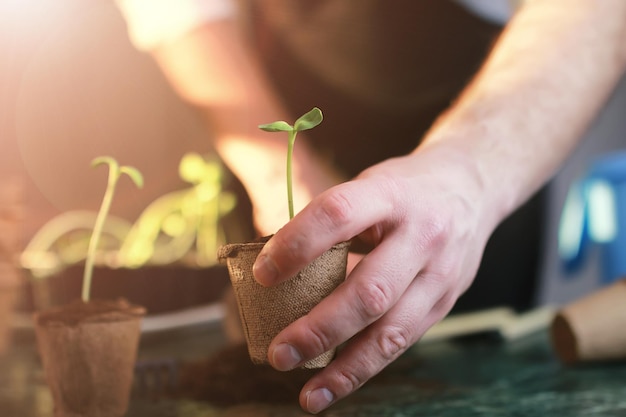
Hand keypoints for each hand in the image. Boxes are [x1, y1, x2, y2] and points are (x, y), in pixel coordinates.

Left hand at [252, 144, 501, 412]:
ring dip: (345, 367)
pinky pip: (403, 341)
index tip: (262, 273)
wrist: (472, 188)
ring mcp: (439, 274)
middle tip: (279, 352)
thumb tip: (275, 269)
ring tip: (308, 393)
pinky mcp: (445, 303)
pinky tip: (336, 382)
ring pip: (392, 331)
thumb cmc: (405, 190)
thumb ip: (330, 223)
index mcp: (391, 194)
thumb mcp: (370, 185)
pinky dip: (366, 366)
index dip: (298, 243)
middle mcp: (421, 235)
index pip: (339, 214)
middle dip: (320, 328)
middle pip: (370, 290)